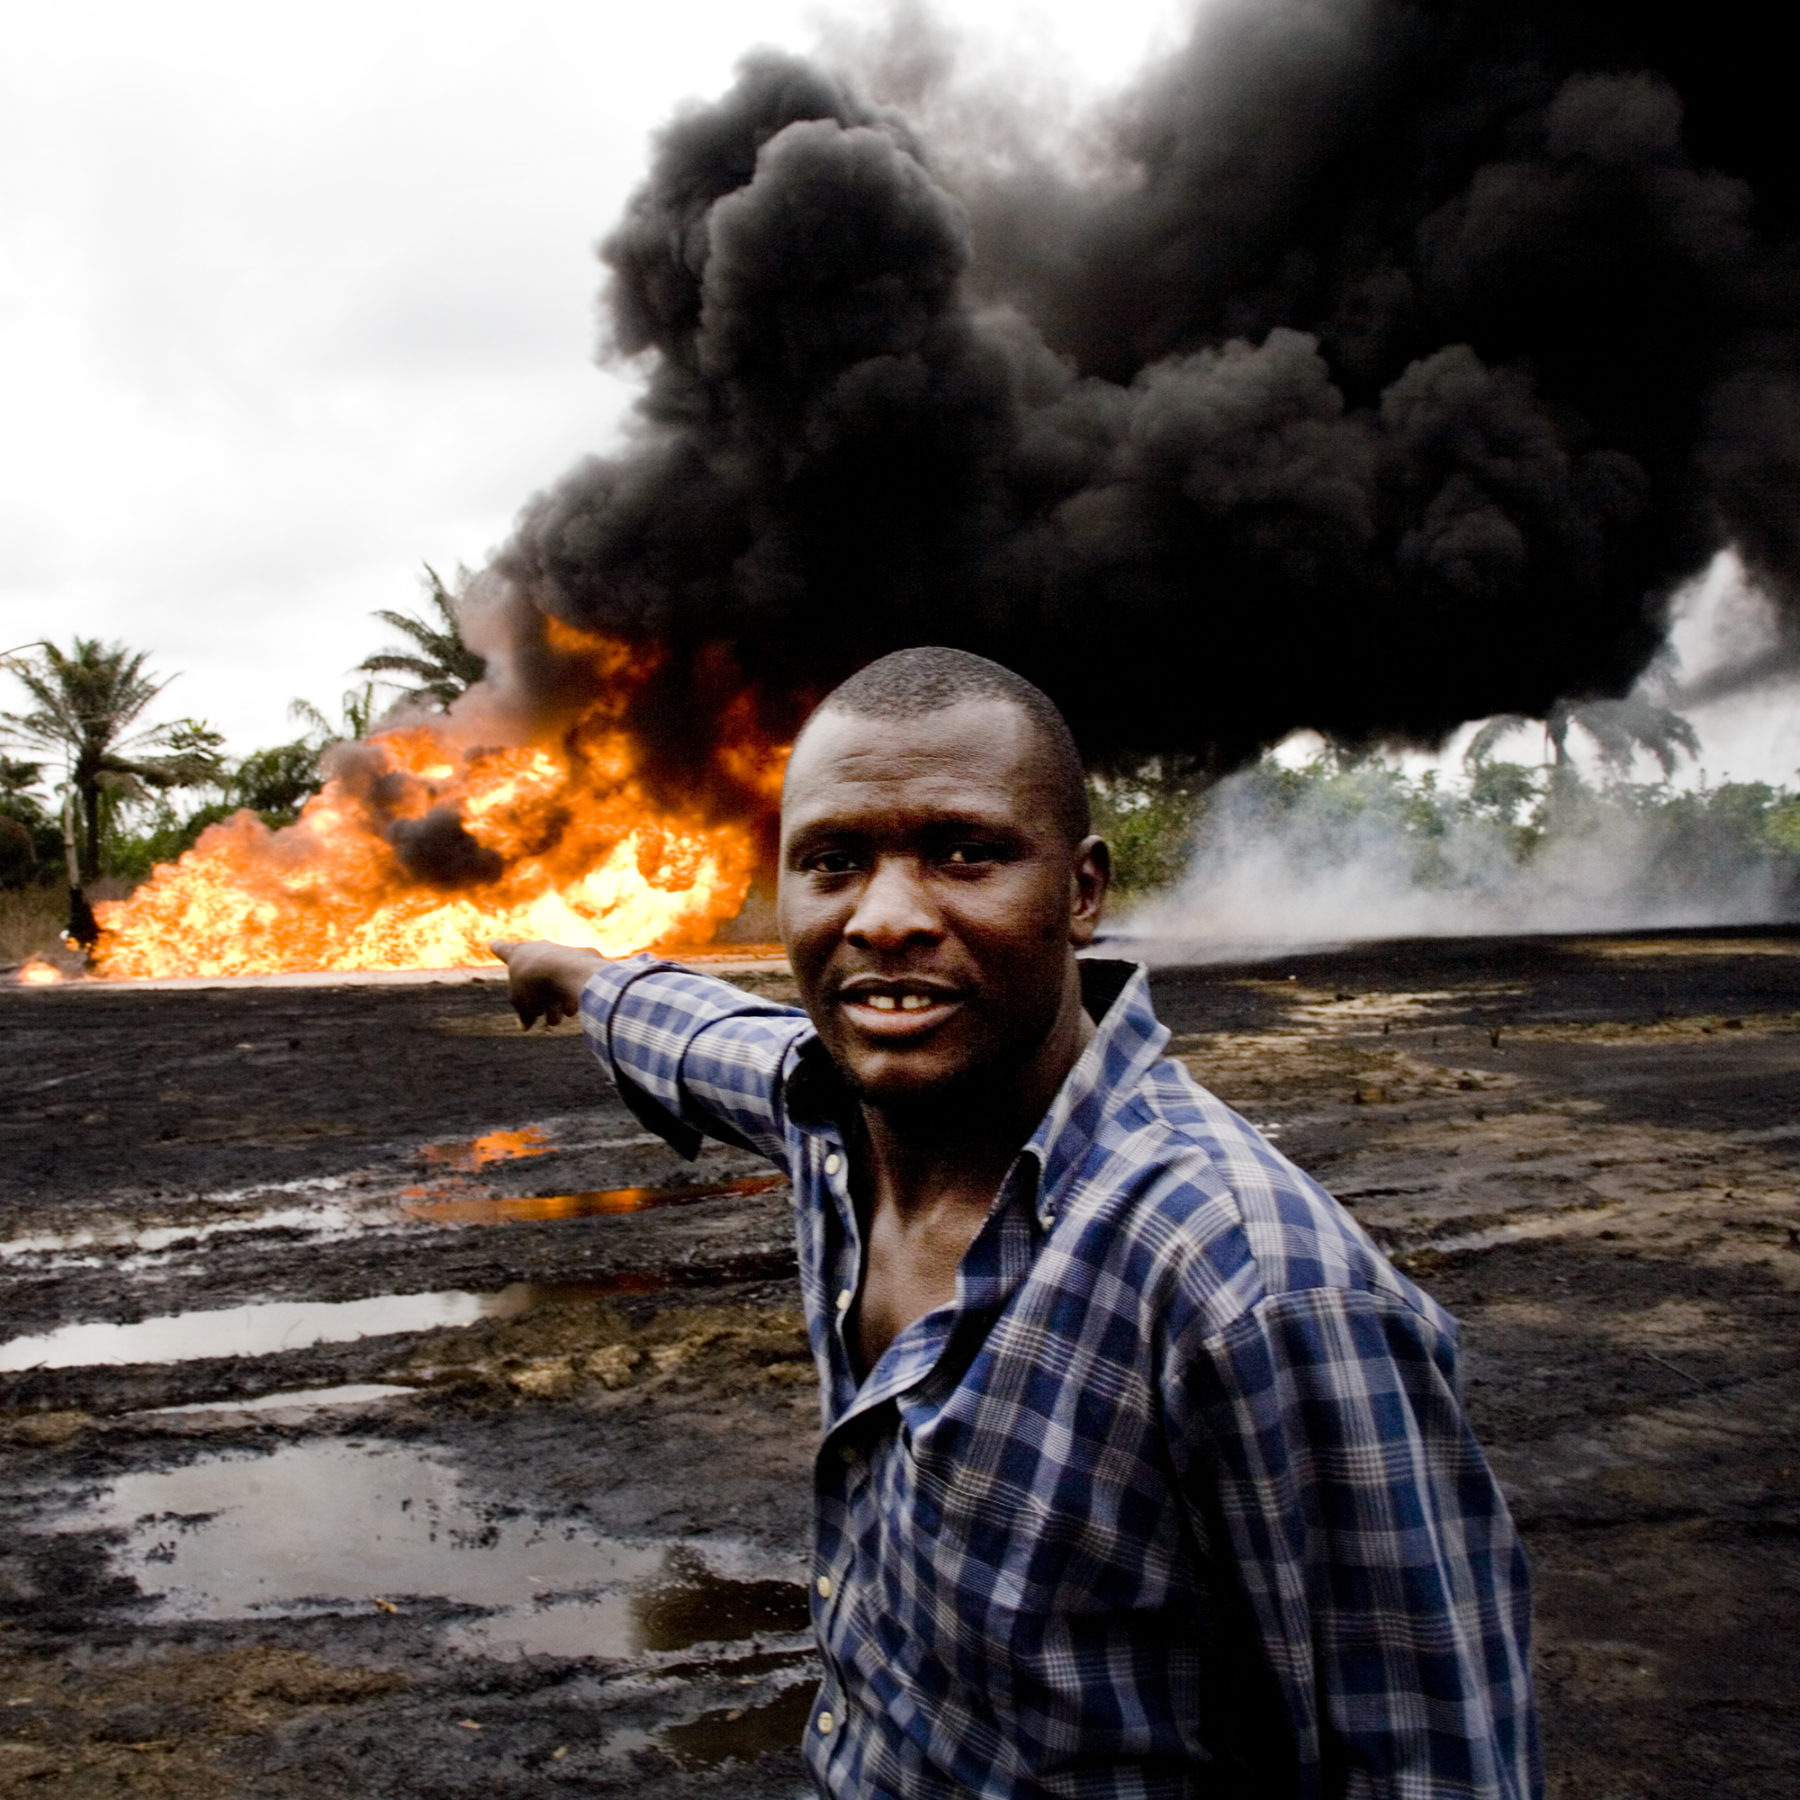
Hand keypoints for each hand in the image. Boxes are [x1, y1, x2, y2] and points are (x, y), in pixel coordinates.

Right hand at [490, 940, 605, 1029]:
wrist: (567, 971)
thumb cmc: (535, 985)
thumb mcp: (520, 1003)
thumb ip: (522, 1013)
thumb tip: (525, 1026)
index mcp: (518, 953)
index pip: (503, 950)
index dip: (498, 948)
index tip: (493, 943)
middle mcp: (540, 949)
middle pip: (535, 981)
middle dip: (538, 1003)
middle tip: (539, 1014)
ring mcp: (562, 953)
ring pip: (557, 987)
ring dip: (555, 1007)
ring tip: (555, 1017)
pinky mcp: (585, 960)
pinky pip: (575, 985)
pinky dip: (573, 999)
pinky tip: (572, 1005)